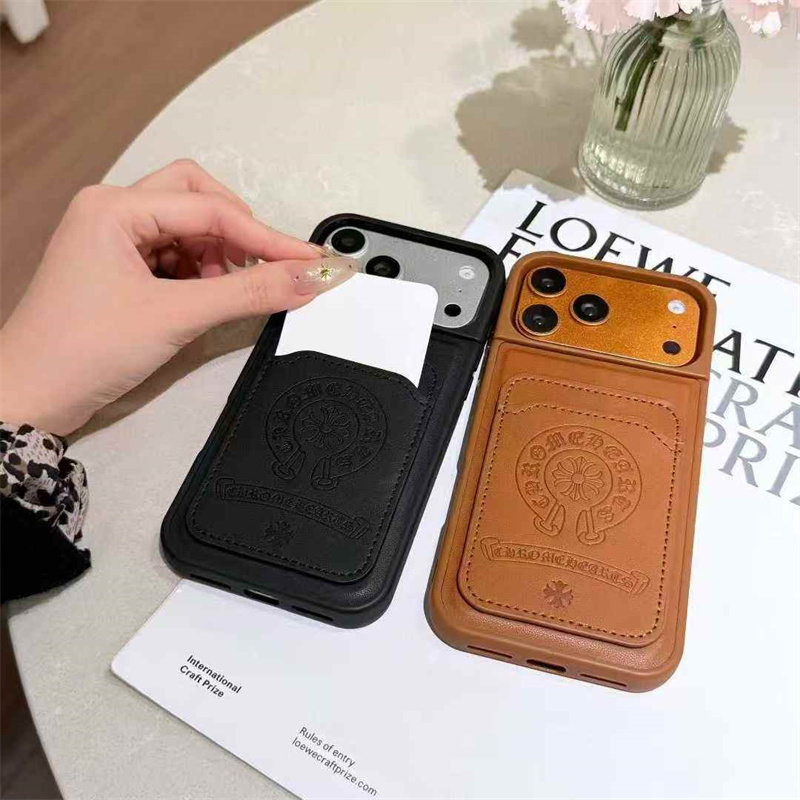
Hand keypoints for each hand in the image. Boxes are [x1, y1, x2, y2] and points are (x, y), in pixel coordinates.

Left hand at [0, 160, 356, 434]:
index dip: (267, 238)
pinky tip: (202, 299)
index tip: (310, 261)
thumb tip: (310, 278)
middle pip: (197, 199)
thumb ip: (250, 292)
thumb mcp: (177, 317)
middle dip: (236, 233)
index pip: (211, 210)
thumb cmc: (84, 351)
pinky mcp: (118, 267)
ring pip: (187, 228)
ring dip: (217, 256)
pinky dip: (198, 273)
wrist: (31, 398)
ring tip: (222, 294)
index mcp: (115, 207)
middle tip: (262, 268)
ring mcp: (112, 239)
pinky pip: (174, 255)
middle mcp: (112, 212)